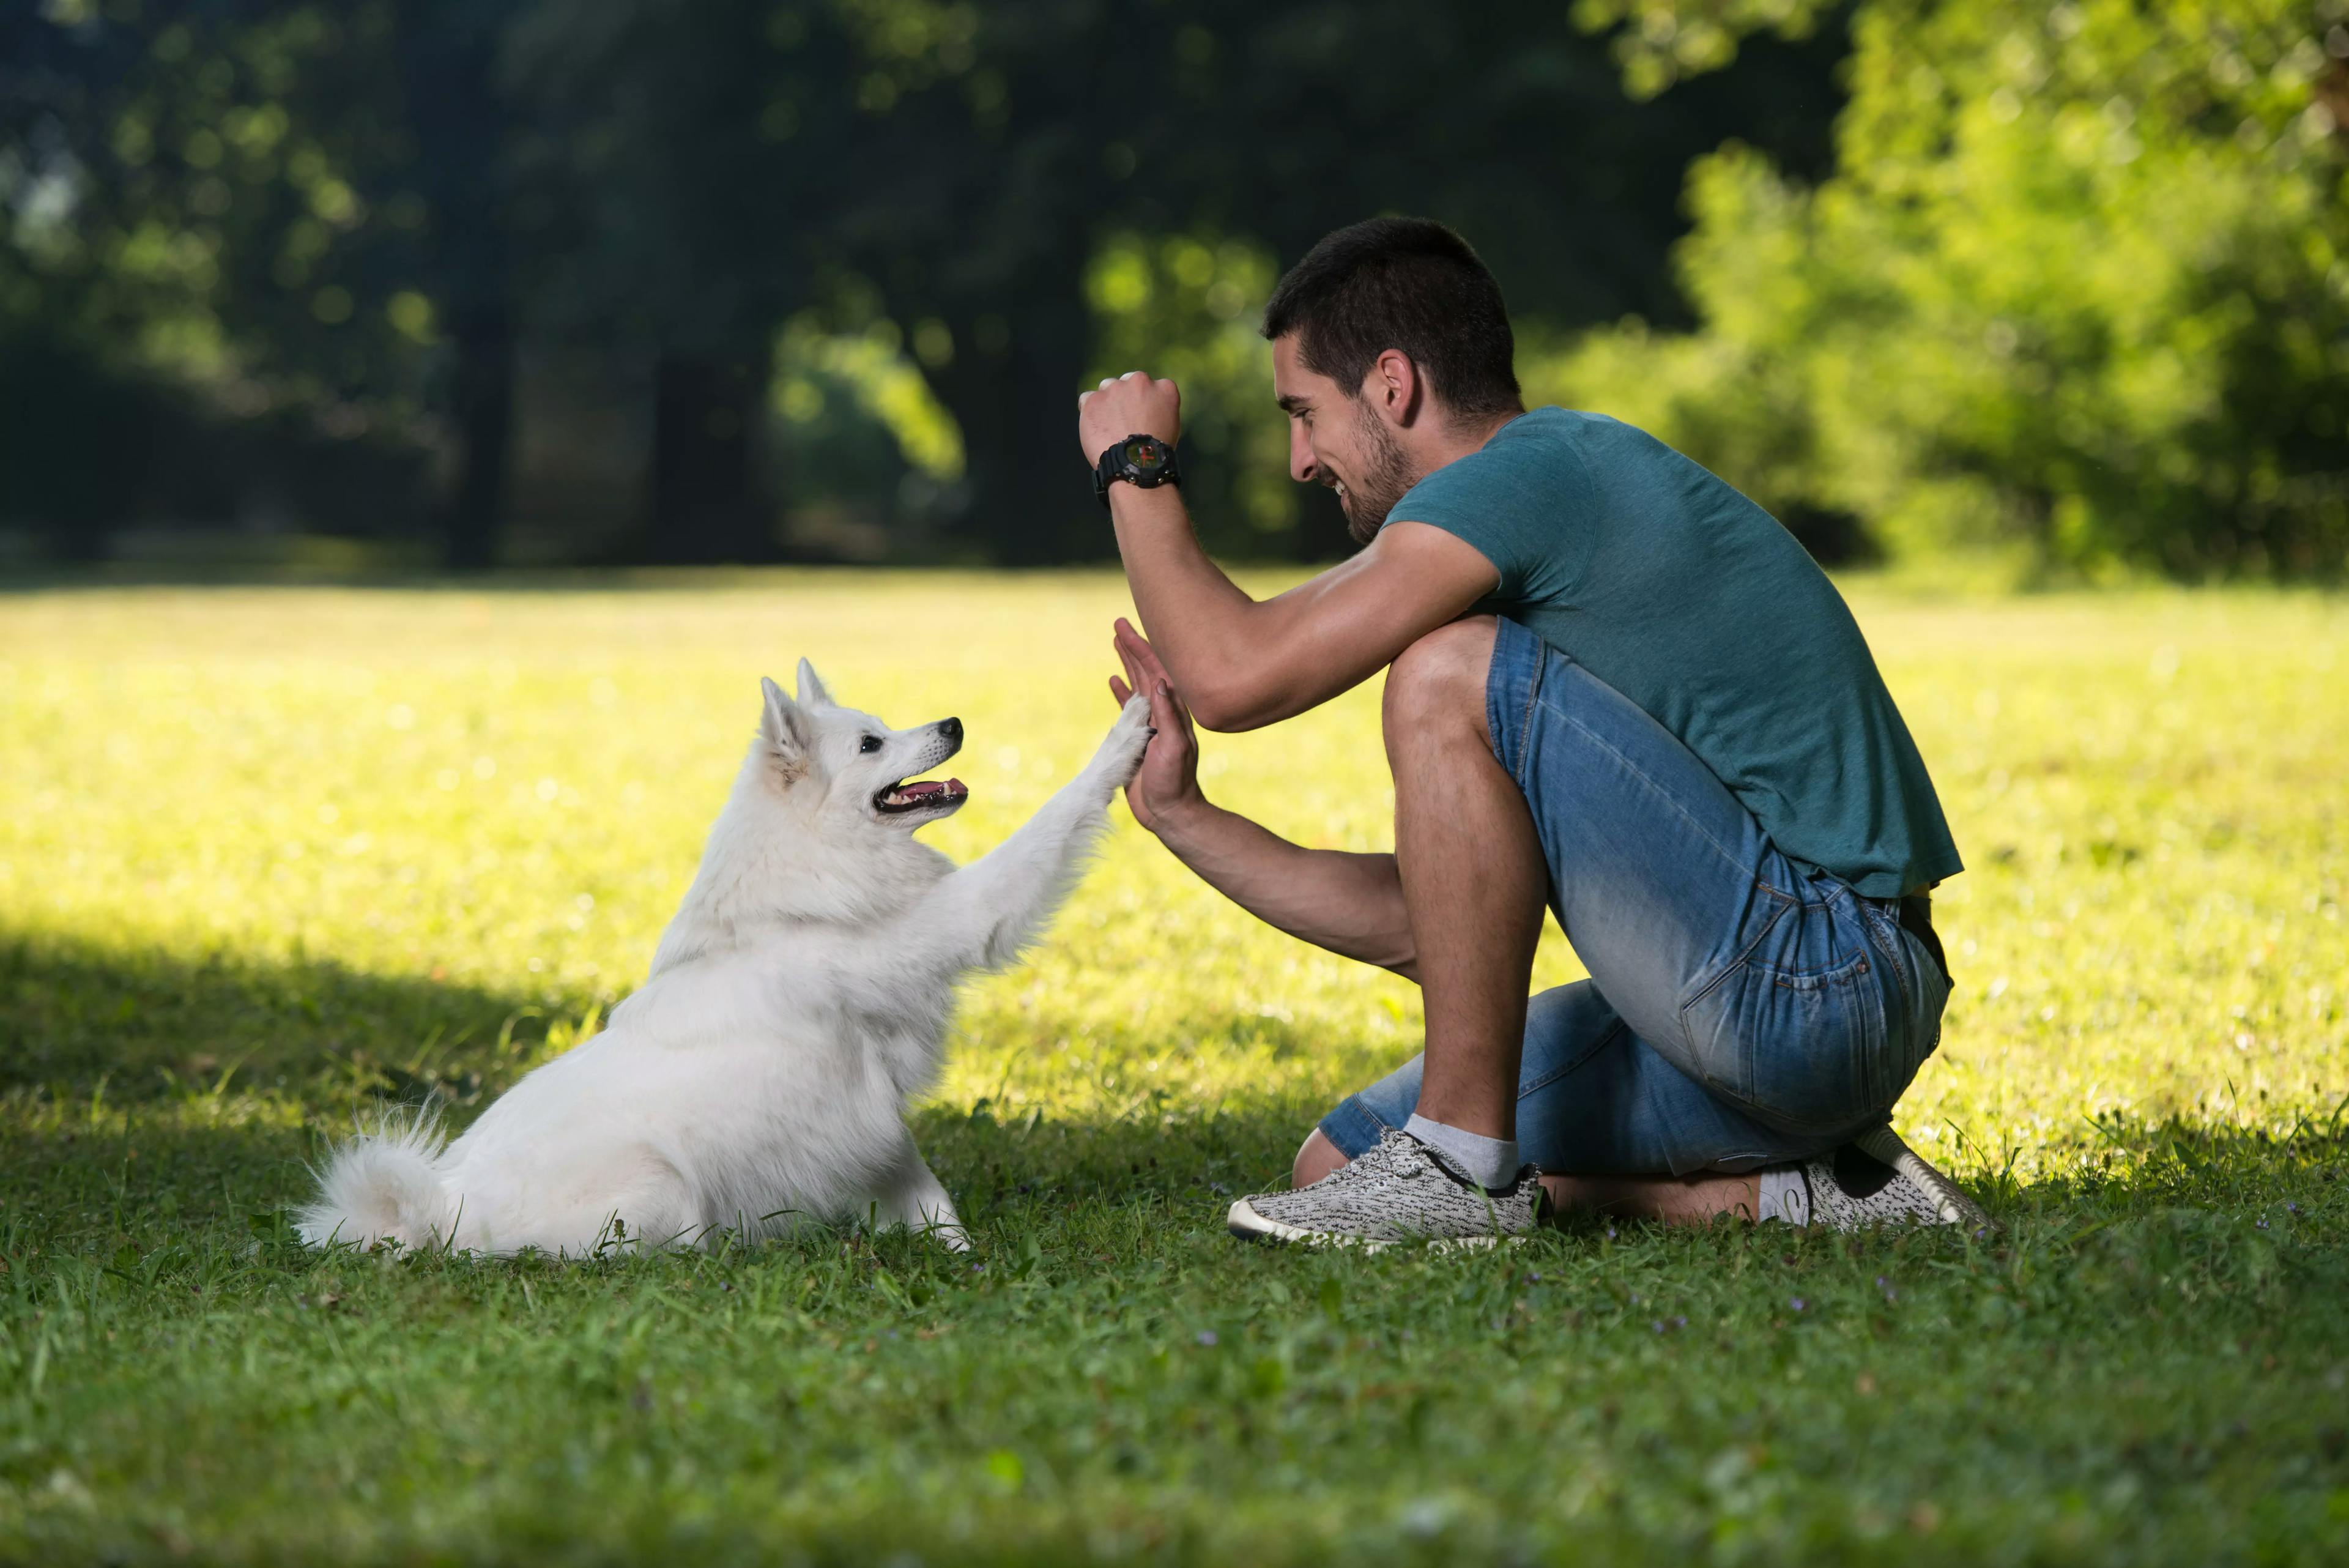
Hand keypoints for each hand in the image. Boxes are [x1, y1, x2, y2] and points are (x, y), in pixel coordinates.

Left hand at [1077, 371, 1180, 464]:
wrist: (1134, 465)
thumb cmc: (1154, 452)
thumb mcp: (1170, 424)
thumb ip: (1159, 406)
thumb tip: (1146, 405)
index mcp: (1165, 387)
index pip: (1152, 386)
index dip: (1145, 401)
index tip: (1142, 416)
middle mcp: (1140, 381)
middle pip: (1127, 382)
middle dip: (1125, 397)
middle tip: (1124, 421)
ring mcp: (1115, 388)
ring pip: (1107, 387)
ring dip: (1107, 401)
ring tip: (1110, 427)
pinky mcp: (1094, 399)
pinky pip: (1087, 399)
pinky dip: (1089, 410)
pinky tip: (1096, 427)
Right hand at [1106, 617, 1204, 834]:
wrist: (1169, 811)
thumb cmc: (1174, 781)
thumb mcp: (1174, 747)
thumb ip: (1167, 715)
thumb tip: (1157, 681)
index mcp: (1173, 710)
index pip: (1156, 669)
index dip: (1141, 647)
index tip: (1126, 627)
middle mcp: (1163, 712)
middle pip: (1146, 670)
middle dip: (1133, 647)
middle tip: (1118, 623)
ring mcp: (1150, 724)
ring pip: (1137, 684)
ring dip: (1127, 663)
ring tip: (1117, 642)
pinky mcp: (1138, 738)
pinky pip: (1128, 708)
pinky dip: (1121, 692)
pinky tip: (1114, 680)